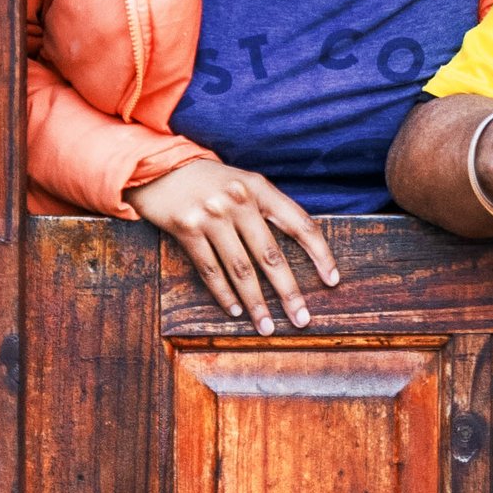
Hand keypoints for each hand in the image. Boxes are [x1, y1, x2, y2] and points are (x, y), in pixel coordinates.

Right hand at [126, 153, 339, 334]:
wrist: (159, 166)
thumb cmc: (209, 180)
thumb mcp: (243, 182)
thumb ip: (266, 207)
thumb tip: (297, 245)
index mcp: (259, 188)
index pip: (300, 224)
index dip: (320, 253)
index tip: (332, 280)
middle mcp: (238, 201)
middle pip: (271, 255)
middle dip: (289, 292)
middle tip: (302, 319)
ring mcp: (211, 215)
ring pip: (240, 269)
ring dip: (256, 302)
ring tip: (267, 326)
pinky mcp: (186, 228)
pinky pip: (209, 269)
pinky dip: (223, 293)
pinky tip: (235, 310)